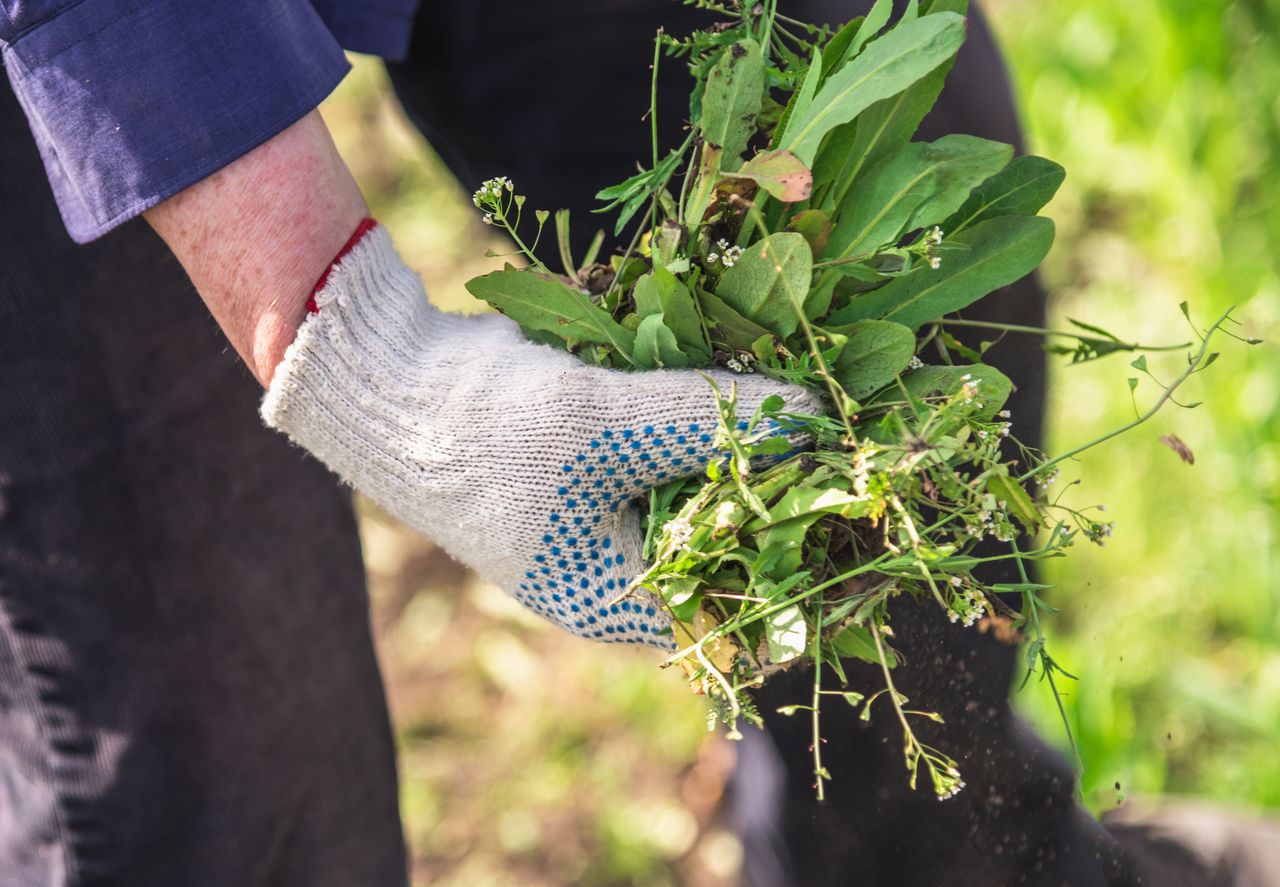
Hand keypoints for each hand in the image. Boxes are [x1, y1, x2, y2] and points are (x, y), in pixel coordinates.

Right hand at [262, 223, 823, 646]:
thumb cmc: (487, 432)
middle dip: (795, 497)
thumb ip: (713, 421)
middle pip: (740, 548)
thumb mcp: (606, 427)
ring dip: (759, 450)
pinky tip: (757, 379)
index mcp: (622, 602)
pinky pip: (682, 451)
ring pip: (715, 491)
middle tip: (861, 444)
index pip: (745, 614)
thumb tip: (819, 418)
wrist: (395, 386)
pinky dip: (714, 419)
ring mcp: (616, 514)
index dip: (814, 576)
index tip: (874, 517)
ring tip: (824, 403)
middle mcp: (626, 570)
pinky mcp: (610, 462)